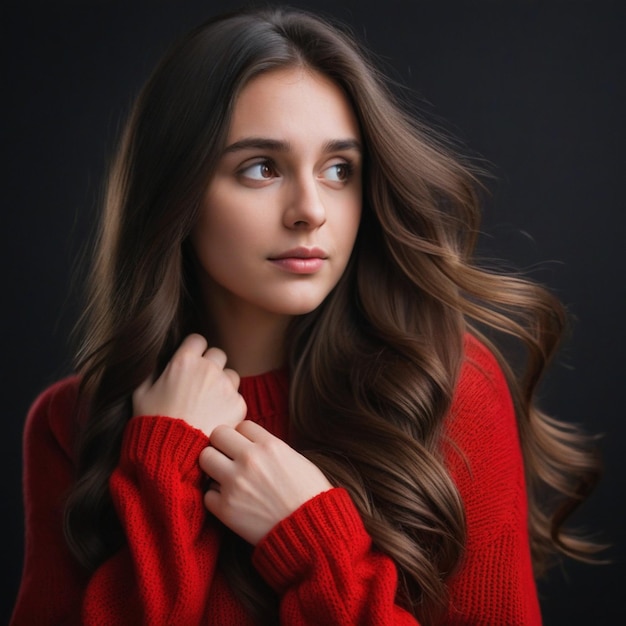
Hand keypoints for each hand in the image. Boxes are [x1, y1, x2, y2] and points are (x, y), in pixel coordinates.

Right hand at [132, 334, 246, 436]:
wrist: (172, 453)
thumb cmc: (153, 423)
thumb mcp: (141, 393)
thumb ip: (151, 372)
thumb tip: (154, 361)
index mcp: (184, 361)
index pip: (198, 340)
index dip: (194, 350)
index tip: (191, 362)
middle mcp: (208, 369)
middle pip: (218, 354)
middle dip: (211, 365)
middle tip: (201, 384)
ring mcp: (225, 386)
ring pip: (231, 375)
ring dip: (223, 384)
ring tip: (209, 403)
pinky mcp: (238, 404)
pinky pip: (237, 397)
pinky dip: (229, 405)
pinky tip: (216, 417)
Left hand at [199, 421, 332, 544]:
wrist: (311, 531)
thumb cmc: (309, 495)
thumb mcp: (295, 460)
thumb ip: (270, 447)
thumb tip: (251, 443)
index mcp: (270, 445)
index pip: (241, 425)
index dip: (243, 436)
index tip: (246, 448)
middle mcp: (250, 459)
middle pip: (217, 435)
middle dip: (221, 445)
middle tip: (228, 458)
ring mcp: (235, 483)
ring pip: (205, 459)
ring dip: (214, 468)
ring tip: (226, 478)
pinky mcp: (226, 508)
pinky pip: (207, 493)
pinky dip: (216, 497)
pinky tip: (231, 501)